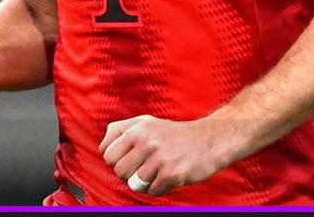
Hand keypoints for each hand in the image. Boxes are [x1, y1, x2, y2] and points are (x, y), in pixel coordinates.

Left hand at [99, 114, 236, 196]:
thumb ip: (121, 129)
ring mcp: (160, 158)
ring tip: (160, 169)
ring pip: (135, 183)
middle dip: (130, 174)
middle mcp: (147, 141)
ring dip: (146, 182)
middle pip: (119, 171)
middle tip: (145, 167)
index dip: (117, 161)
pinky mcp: (172, 174)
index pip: (108, 155)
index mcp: (137, 128)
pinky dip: (159, 188)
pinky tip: (170, 175)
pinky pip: (152, 191)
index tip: (131, 159)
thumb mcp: (146, 122)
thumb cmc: (174, 134)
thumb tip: (103, 147)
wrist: (210, 139)